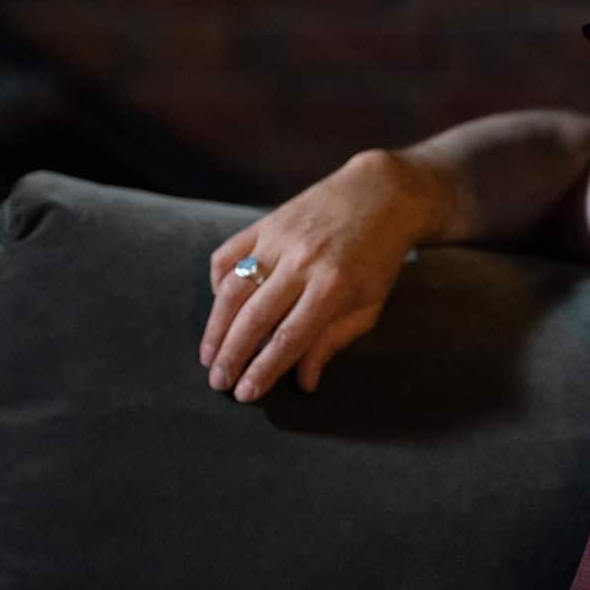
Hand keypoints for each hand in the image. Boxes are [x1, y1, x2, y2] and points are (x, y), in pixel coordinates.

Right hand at [198, 150, 442, 402]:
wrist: (380, 194)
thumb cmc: (379, 258)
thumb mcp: (369, 305)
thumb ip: (333, 341)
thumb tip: (303, 382)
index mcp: (333, 286)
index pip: (288, 338)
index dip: (263, 370)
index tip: (245, 394)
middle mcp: (301, 262)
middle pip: (254, 317)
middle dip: (231, 356)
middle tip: (217, 383)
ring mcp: (279, 239)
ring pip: (232, 288)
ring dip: (216, 327)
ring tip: (208, 356)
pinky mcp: (264, 223)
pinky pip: (227, 255)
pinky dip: (217, 283)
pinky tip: (220, 308)